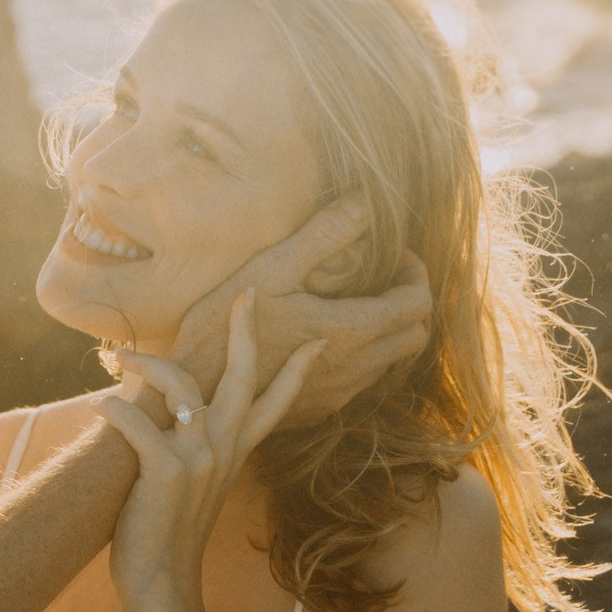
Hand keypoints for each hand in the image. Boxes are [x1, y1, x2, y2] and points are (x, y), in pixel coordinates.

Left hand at [94, 291, 319, 611]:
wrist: (160, 581)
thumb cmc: (166, 529)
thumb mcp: (190, 481)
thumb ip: (191, 446)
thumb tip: (174, 412)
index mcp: (233, 451)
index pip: (274, 403)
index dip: (297, 371)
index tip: (320, 341)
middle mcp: (224, 449)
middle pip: (244, 377)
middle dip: (245, 332)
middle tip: (246, 296)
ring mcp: (199, 459)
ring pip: (182, 386)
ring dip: (149, 364)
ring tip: (121, 357)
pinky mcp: (167, 471)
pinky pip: (139, 422)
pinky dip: (116, 409)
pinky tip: (101, 406)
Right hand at [167, 200, 430, 429]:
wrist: (193, 391)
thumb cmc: (224, 325)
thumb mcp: (271, 268)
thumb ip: (324, 235)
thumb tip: (365, 203)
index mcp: (352, 330)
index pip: (418, 303)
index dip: (415, 274)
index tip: (393, 255)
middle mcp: (357, 367)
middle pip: (416, 336)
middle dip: (411, 302)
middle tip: (384, 277)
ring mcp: (340, 393)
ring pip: (393, 360)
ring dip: (389, 330)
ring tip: (358, 303)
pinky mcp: (322, 407)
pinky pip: (364, 381)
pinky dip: (365, 354)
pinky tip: (329, 336)